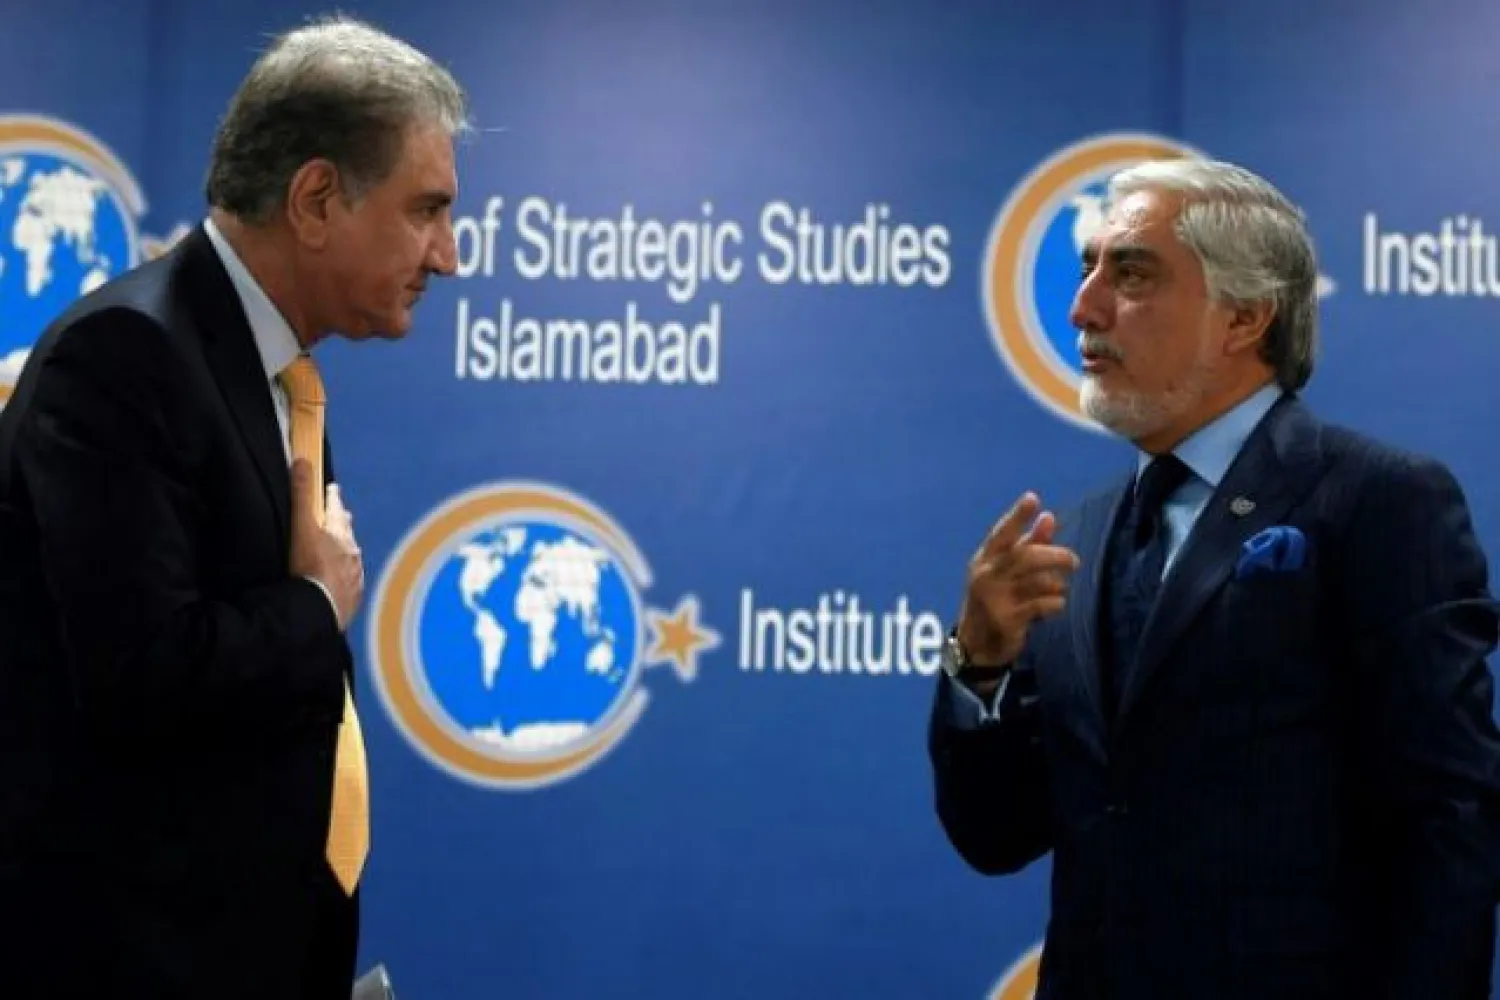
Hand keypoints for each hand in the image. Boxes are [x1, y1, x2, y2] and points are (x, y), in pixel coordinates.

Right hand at [288, 459, 363, 629]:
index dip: (332, 496)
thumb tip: (303, 460)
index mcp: (339, 532)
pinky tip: (341, 581)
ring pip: (351, 556)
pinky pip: (351, 580)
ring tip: (339, 549)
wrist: (321, 607)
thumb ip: (302, 494)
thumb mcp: (302, 526)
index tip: (332, 488)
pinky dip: (345, 576)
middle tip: (339, 515)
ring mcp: (355, 574)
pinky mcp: (353, 596)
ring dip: (345, 550)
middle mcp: (352, 551)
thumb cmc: (309, 565)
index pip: (336, 507)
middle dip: (342, 522)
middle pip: (347, 531)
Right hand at [956, 492, 1079, 666]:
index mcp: (984, 559)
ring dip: (1057, 583)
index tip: (1033, 499)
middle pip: (1026, 556)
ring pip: (1037, 581)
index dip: (1017, 516)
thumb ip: (1027, 545)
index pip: (1002, 533)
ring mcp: (995, 598)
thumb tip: (1049, 518)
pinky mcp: (1007, 620)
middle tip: (1073, 561)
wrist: (975, 645)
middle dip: (1055, 555)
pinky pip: (1041, 605)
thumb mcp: (1004, 571)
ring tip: (1061, 588)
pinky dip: (1055, 603)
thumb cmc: (994, 600)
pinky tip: (1056, 605)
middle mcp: (986, 576)